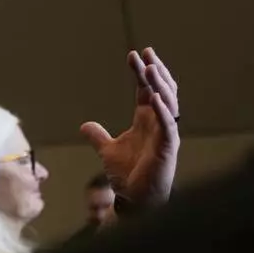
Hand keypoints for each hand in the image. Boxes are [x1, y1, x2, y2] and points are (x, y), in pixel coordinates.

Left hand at [80, 48, 179, 205]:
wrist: (136, 200)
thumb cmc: (128, 176)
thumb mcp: (107, 151)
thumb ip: (98, 136)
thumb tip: (84, 126)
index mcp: (146, 120)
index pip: (145, 90)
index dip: (140, 73)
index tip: (133, 55)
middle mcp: (159, 123)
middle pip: (160, 90)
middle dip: (153, 71)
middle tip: (146, 52)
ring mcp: (166, 134)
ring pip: (168, 102)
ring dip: (160, 85)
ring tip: (151, 67)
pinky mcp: (168, 147)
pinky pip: (168, 125)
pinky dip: (163, 111)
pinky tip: (155, 97)